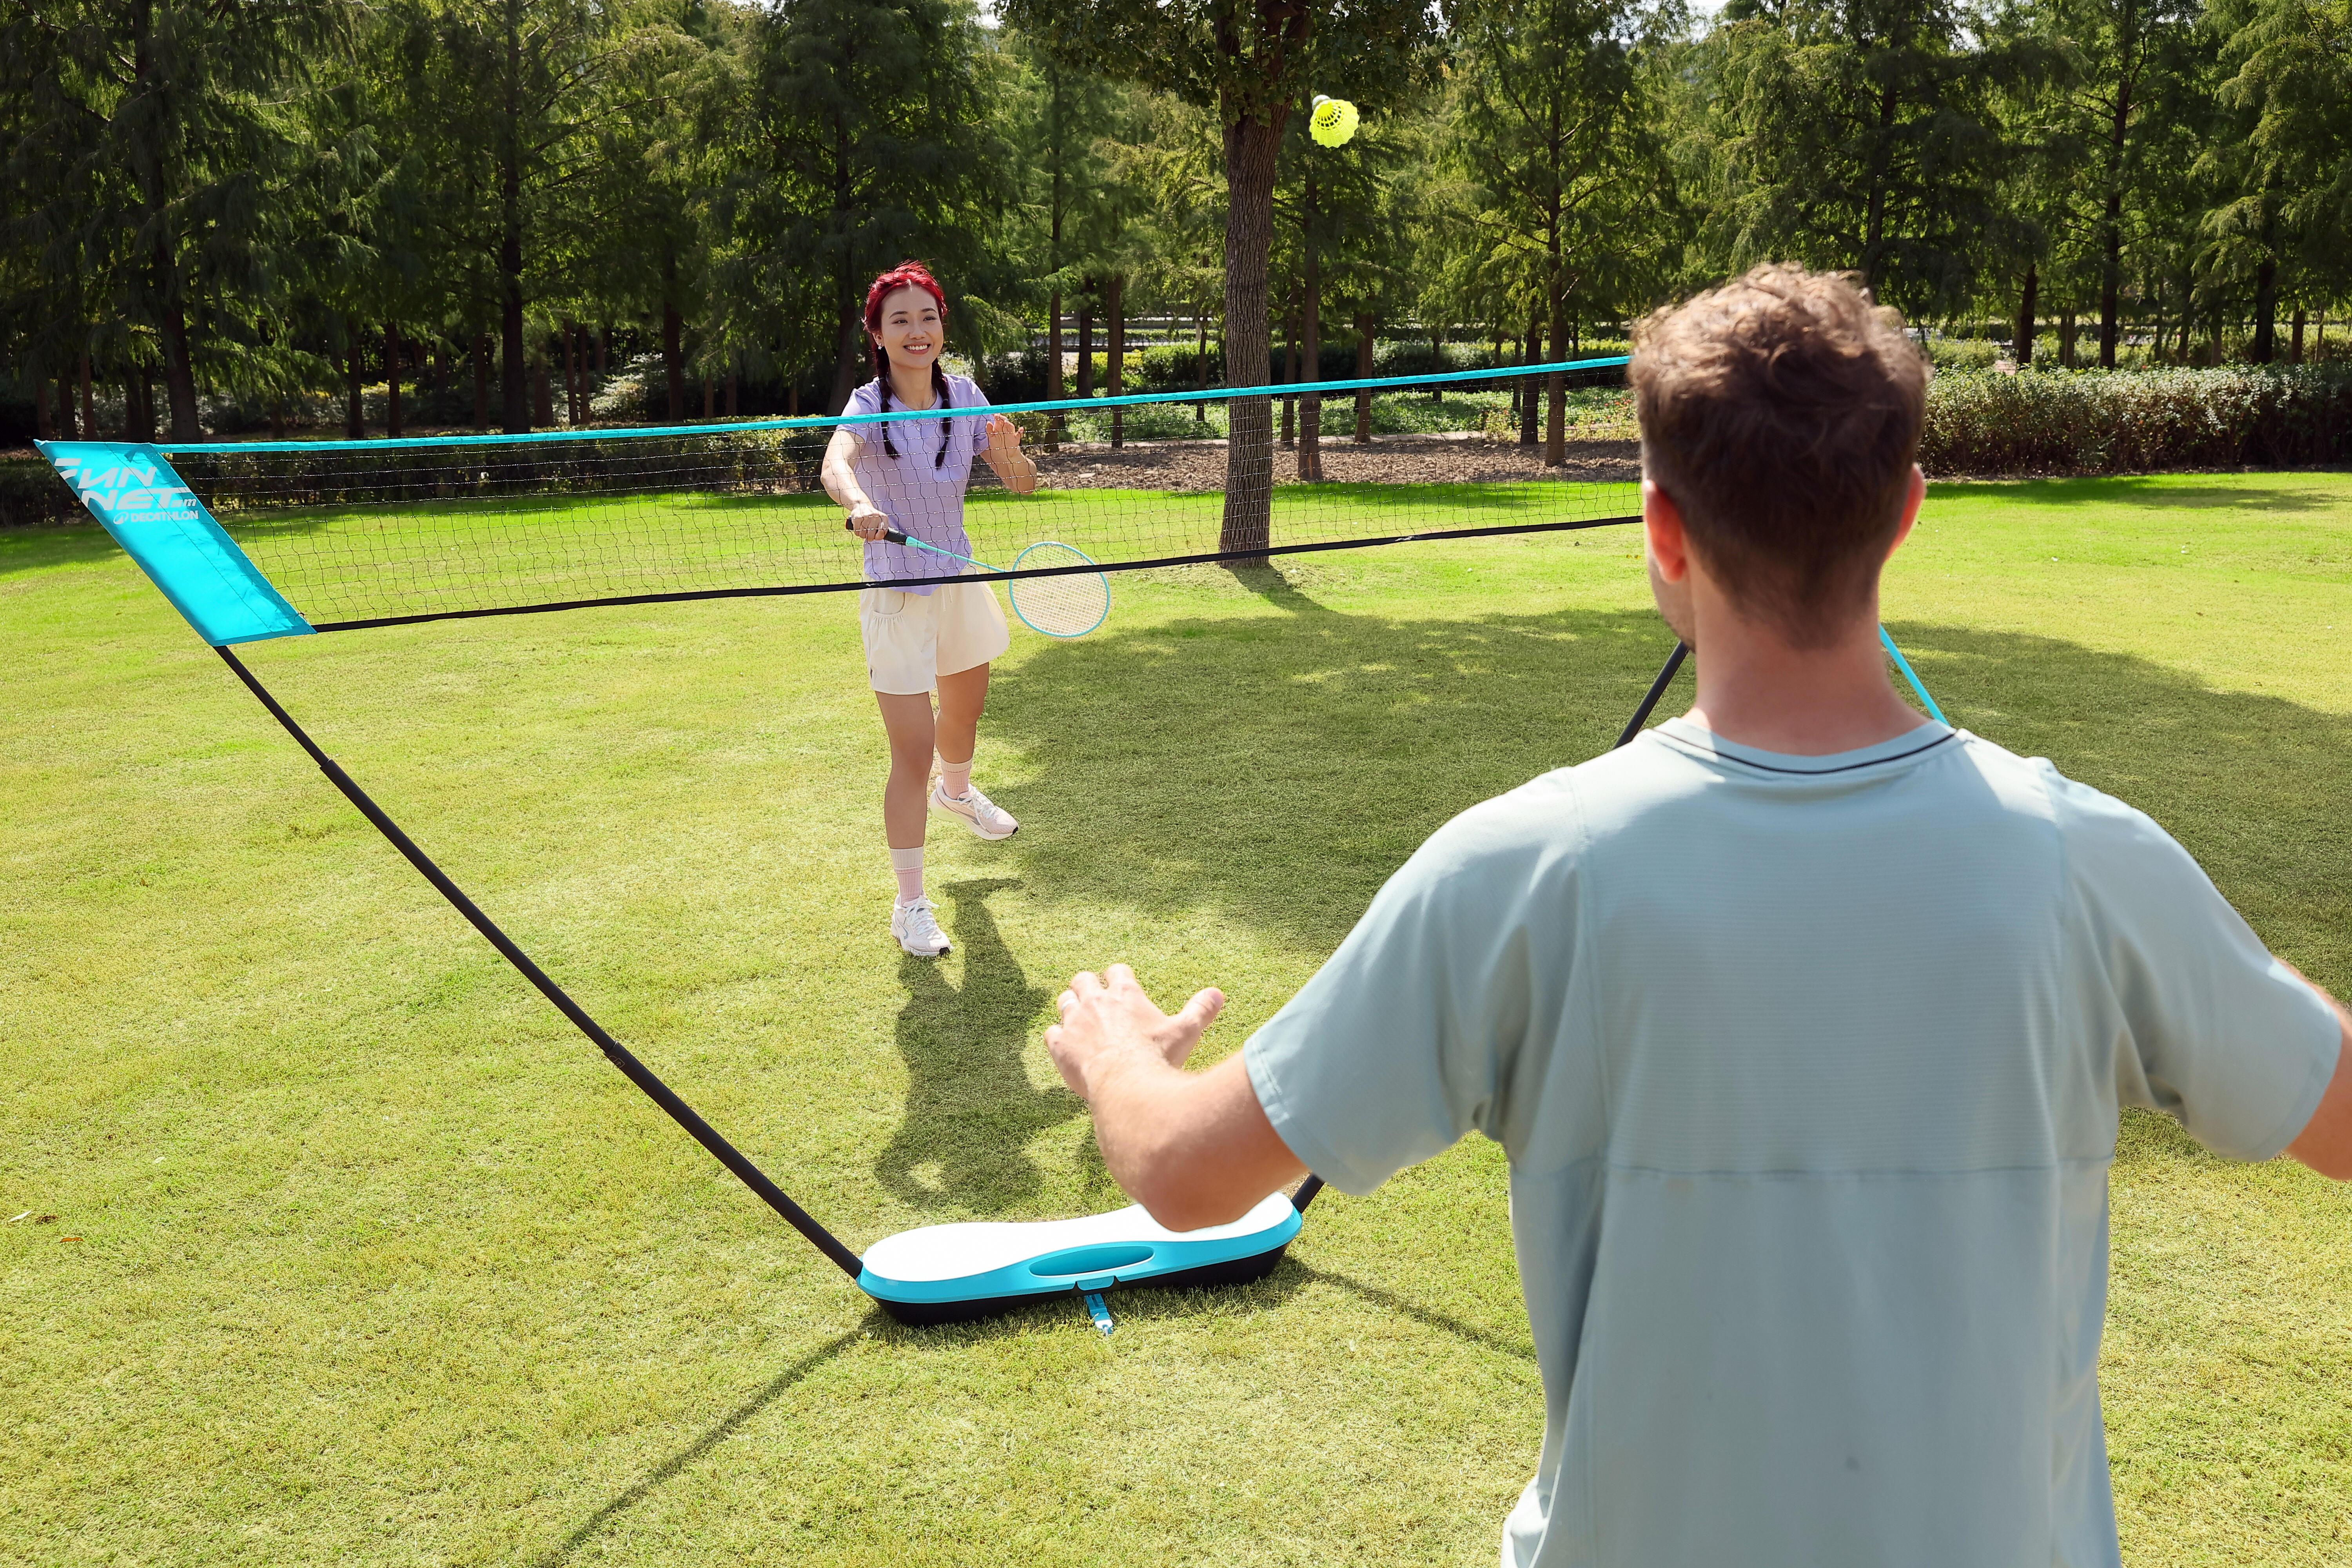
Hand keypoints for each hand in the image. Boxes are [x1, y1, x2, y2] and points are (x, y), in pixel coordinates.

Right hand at [847, 500, 889, 539]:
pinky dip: (857, 532)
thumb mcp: (879, 521)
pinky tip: (858, 528)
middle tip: (868, 535)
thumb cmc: (872, 517)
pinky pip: (856, 531)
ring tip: (863, 530)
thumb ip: (882, 530)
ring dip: (862, 535)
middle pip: (871, 535)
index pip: (883, 532)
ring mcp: (866, 516)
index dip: (878, 537)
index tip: (875, 536)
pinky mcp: (857, 517)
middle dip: (869, 538)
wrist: (861, 505)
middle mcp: (875, 516)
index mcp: (883, 517)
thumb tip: (877, 538)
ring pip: (863, 534)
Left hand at [983, 412, 1024, 464]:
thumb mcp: (991, 438)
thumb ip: (989, 430)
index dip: (996, 416)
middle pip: (1004, 421)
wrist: (1005, 456)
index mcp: (998, 428)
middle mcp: (1005, 429)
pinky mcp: (1016, 439)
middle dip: (1001, 418)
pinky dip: (1021, 431)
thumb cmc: (997, 446)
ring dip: (1008, 423)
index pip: (998, 419)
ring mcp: (1011, 433)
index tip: (993, 414)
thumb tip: (988, 422)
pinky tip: (1021, 429)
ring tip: (1005, 422)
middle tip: (997, 416)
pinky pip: (1019, 434)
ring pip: (1011, 426)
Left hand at [1046, 964, 1224, 1100]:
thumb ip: (1200, 1010)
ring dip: (1070, 1008)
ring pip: (1064, 1001)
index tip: (1120, 986)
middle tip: (1094, 1001)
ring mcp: (1075, 1022)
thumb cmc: (1158, 1058)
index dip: (1118, 977)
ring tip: (1079, 1021)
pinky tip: (1066, 1048)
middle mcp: (1096, 1001)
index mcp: (1126, 994)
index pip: (1117, 971)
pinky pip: (1050, 1033)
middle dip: (1087, 987)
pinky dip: (1058, 1038)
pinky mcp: (1060, 1045)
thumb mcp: (1185, 1031)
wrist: (1127, 1086)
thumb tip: (1218, 994)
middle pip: (1083, 979)